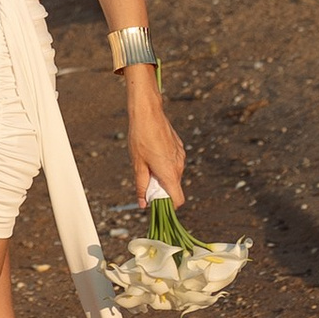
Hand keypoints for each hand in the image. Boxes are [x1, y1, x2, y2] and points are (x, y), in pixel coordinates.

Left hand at [127, 87, 186, 215]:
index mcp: (169, 173)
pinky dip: (165, 165)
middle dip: (161, 189)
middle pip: (174, 187)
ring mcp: (181, 156)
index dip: (168, 205)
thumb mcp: (137, 165)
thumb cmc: (140, 138)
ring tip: (147, 163)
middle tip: (146, 179)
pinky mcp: (179, 148)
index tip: (156, 201)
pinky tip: (153, 153)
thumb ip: (141, 186)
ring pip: (174, 175)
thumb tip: (143, 203)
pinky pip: (174, 163)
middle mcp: (179, 166)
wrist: (148, 113)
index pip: (178, 199)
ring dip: (163, 176)